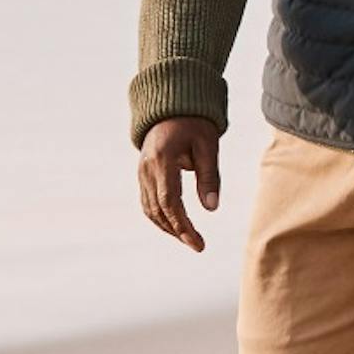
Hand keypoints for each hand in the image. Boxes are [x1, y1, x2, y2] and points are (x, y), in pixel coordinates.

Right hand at [136, 117, 221, 251]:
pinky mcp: (143, 175)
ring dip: (168, 227)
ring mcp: (142, 172)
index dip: (182, 226)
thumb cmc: (194, 124)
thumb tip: (211, 208)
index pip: (170, 202)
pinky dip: (161, 217)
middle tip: (197, 245)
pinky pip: (148, 202)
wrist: (171, 108)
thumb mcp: (208, 146)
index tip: (198, 243)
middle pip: (158, 210)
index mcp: (162, 160)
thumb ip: (209, 176)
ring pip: (150, 209)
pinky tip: (176, 225)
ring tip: (189, 239)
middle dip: (177, 231)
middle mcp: (147, 169)